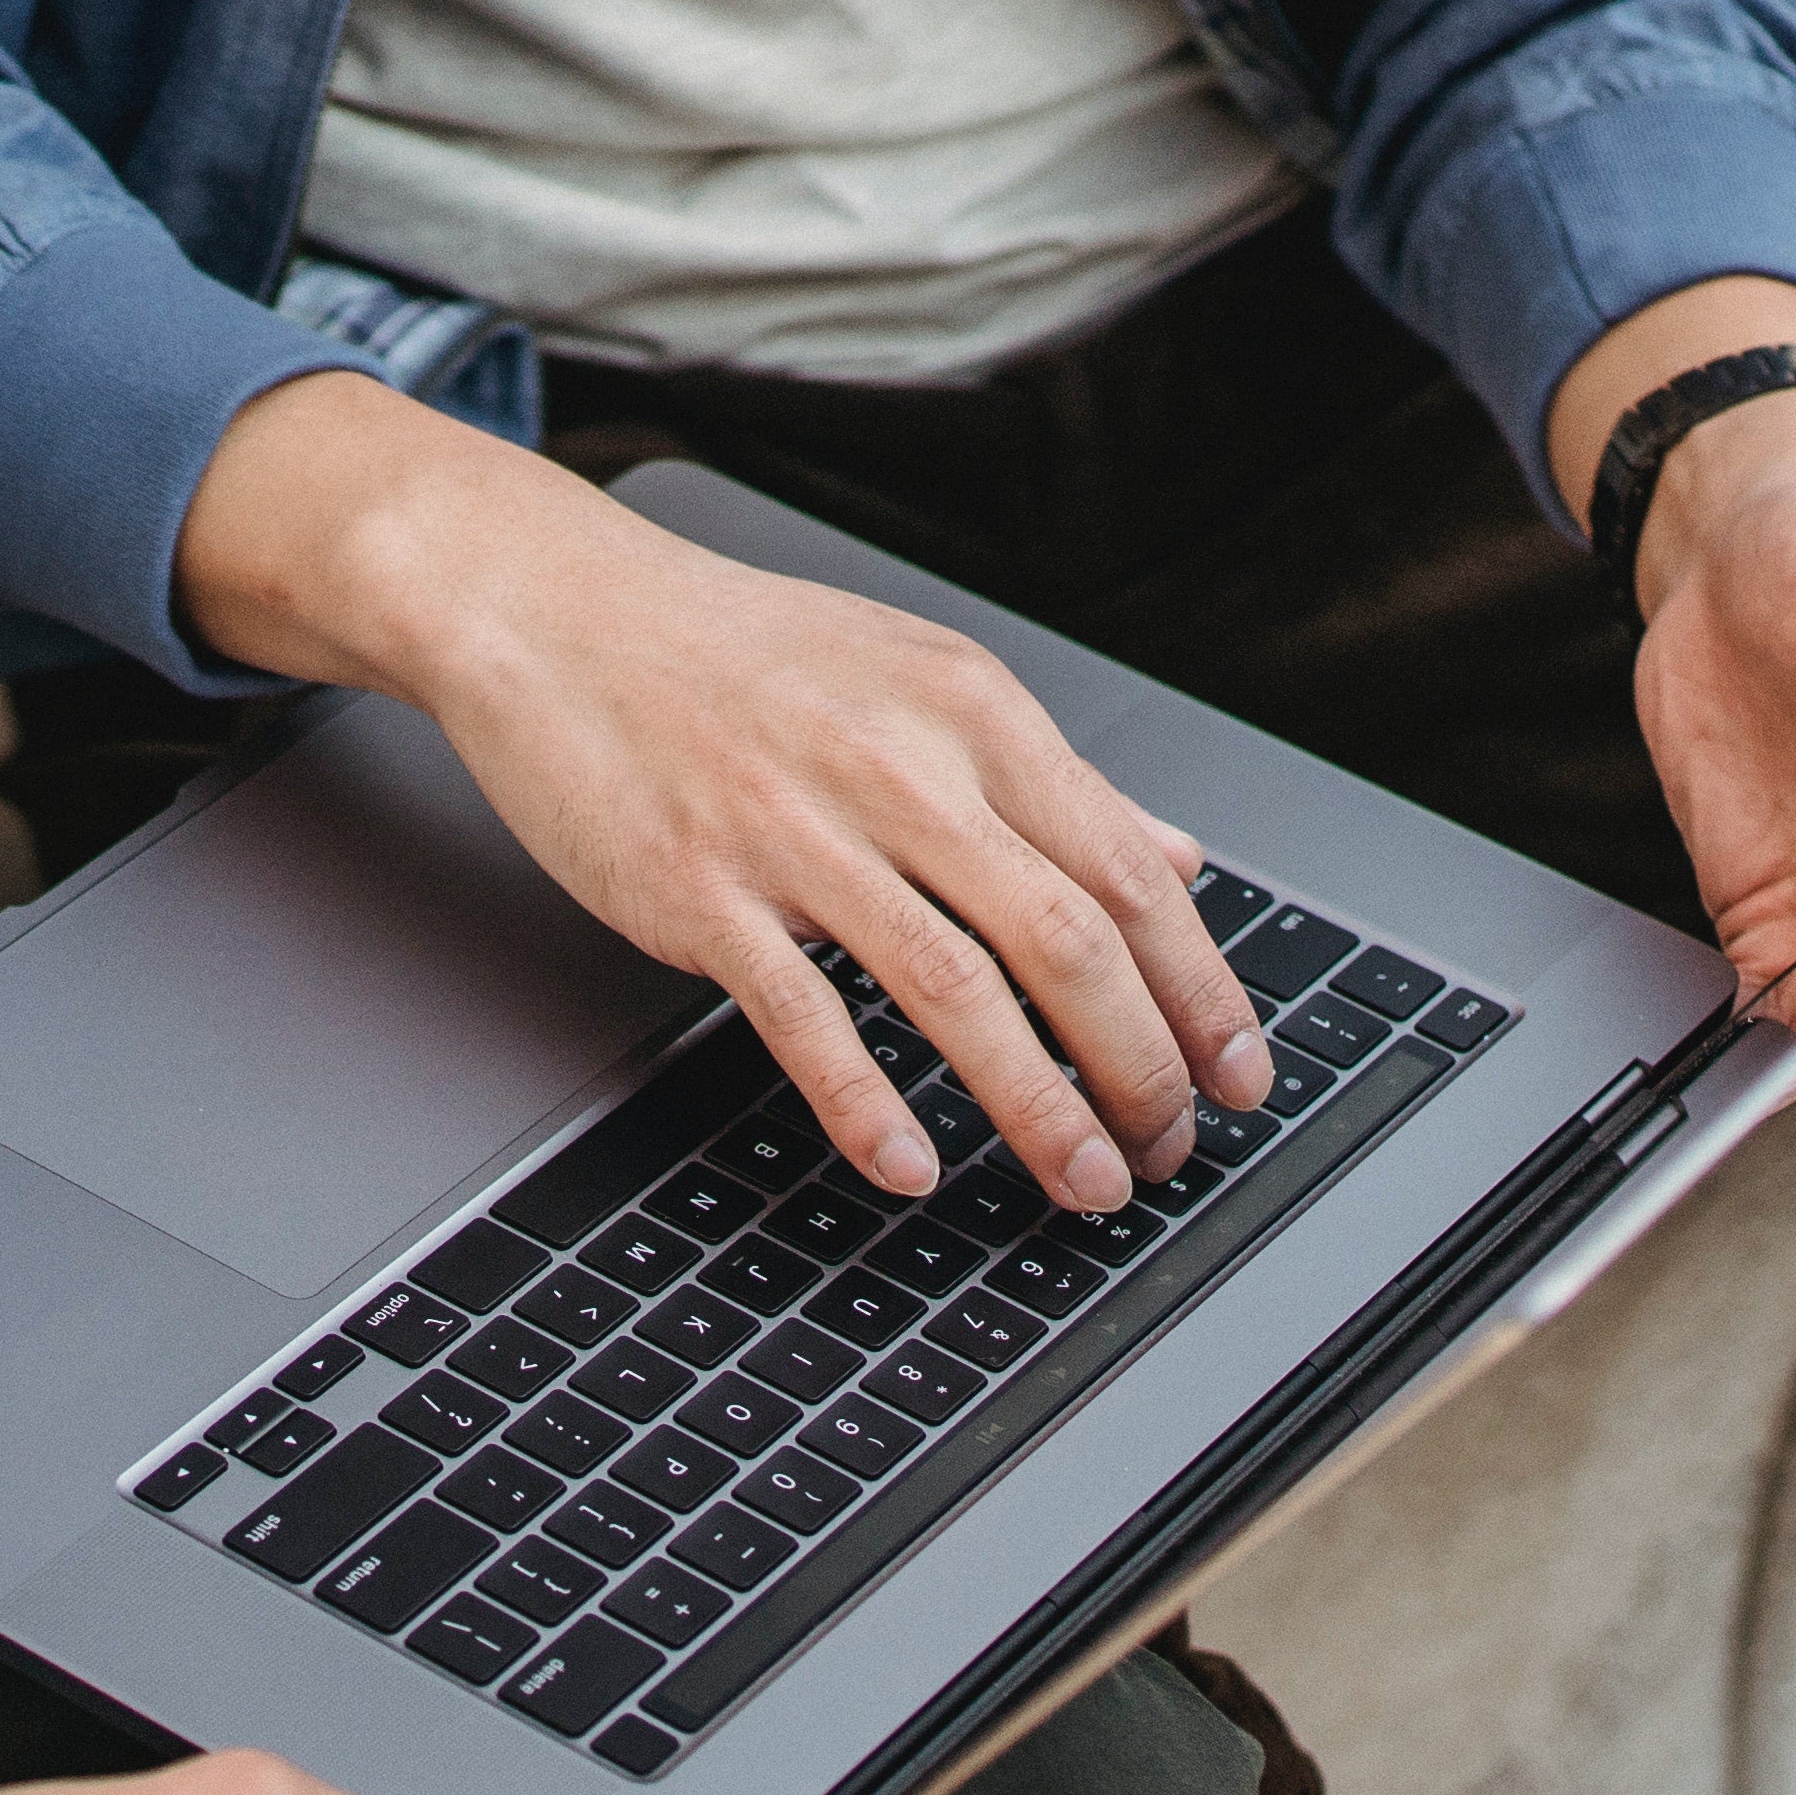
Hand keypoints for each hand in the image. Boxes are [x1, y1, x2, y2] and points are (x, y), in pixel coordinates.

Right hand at [175, 379, 1271, 1216]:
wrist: (559, 613)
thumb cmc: (741, 655)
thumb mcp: (923, 682)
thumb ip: (1052, 782)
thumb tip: (1176, 861)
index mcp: (974, 714)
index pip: (1129, 872)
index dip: (1200, 991)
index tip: (1236, 1074)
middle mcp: (902, 767)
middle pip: (1067, 941)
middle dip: (1139, 1067)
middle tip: (1166, 1149)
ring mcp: (798, 831)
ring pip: (957, 991)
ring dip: (1038, 1106)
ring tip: (1082, 1181)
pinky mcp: (701, 890)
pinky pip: (804, 1018)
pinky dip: (868, 1105)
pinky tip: (911, 1168)